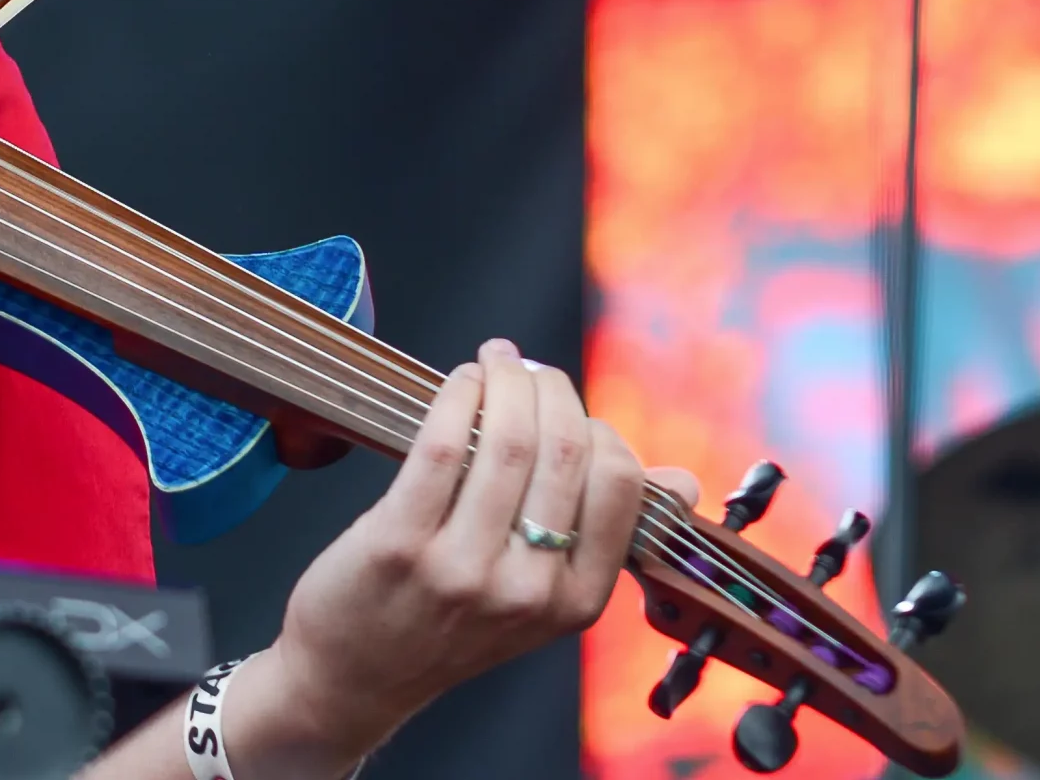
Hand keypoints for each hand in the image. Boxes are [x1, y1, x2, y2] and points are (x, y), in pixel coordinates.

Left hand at [221, 339, 697, 775]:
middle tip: (526, 367)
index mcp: (576, 602)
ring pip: (507, 442)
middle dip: (549, 388)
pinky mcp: (400, 544)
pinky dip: (456, 395)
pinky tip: (459, 383)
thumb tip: (683, 484)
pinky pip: (443, 446)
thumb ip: (606, 536)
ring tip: (495, 362)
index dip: (598, 427)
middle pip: (565, 450)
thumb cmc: (452, 623)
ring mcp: (463, 569)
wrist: (356, 677)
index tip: (568, 407)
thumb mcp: (542, 600)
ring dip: (504, 381)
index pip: (619, 484)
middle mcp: (527, 591)